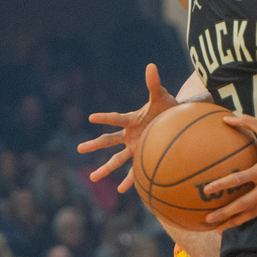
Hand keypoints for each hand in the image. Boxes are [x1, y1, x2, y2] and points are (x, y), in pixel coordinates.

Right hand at [78, 63, 177, 192]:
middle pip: (109, 141)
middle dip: (95, 145)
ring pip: (117, 159)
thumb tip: (151, 66)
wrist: (177, 120)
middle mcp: (130, 134)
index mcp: (132, 119)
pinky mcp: (144, 156)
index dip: (105, 117)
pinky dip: (130, 180)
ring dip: (105, 168)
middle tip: (79, 149)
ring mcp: (135, 147)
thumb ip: (154, 83)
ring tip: (92, 178)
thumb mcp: (161, 96)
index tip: (92, 117)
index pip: (116, 118)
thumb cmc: (168, 107)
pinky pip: (135, 170)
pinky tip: (123, 190)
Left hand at [201, 115, 256, 230]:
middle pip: (245, 204)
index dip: (222, 185)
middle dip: (226, 214)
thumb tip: (225, 118)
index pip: (239, 180)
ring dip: (236, 221)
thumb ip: (246, 122)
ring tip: (219, 228)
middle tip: (208, 219)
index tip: (207, 190)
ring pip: (253, 211)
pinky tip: (236, 219)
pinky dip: (248, 215)